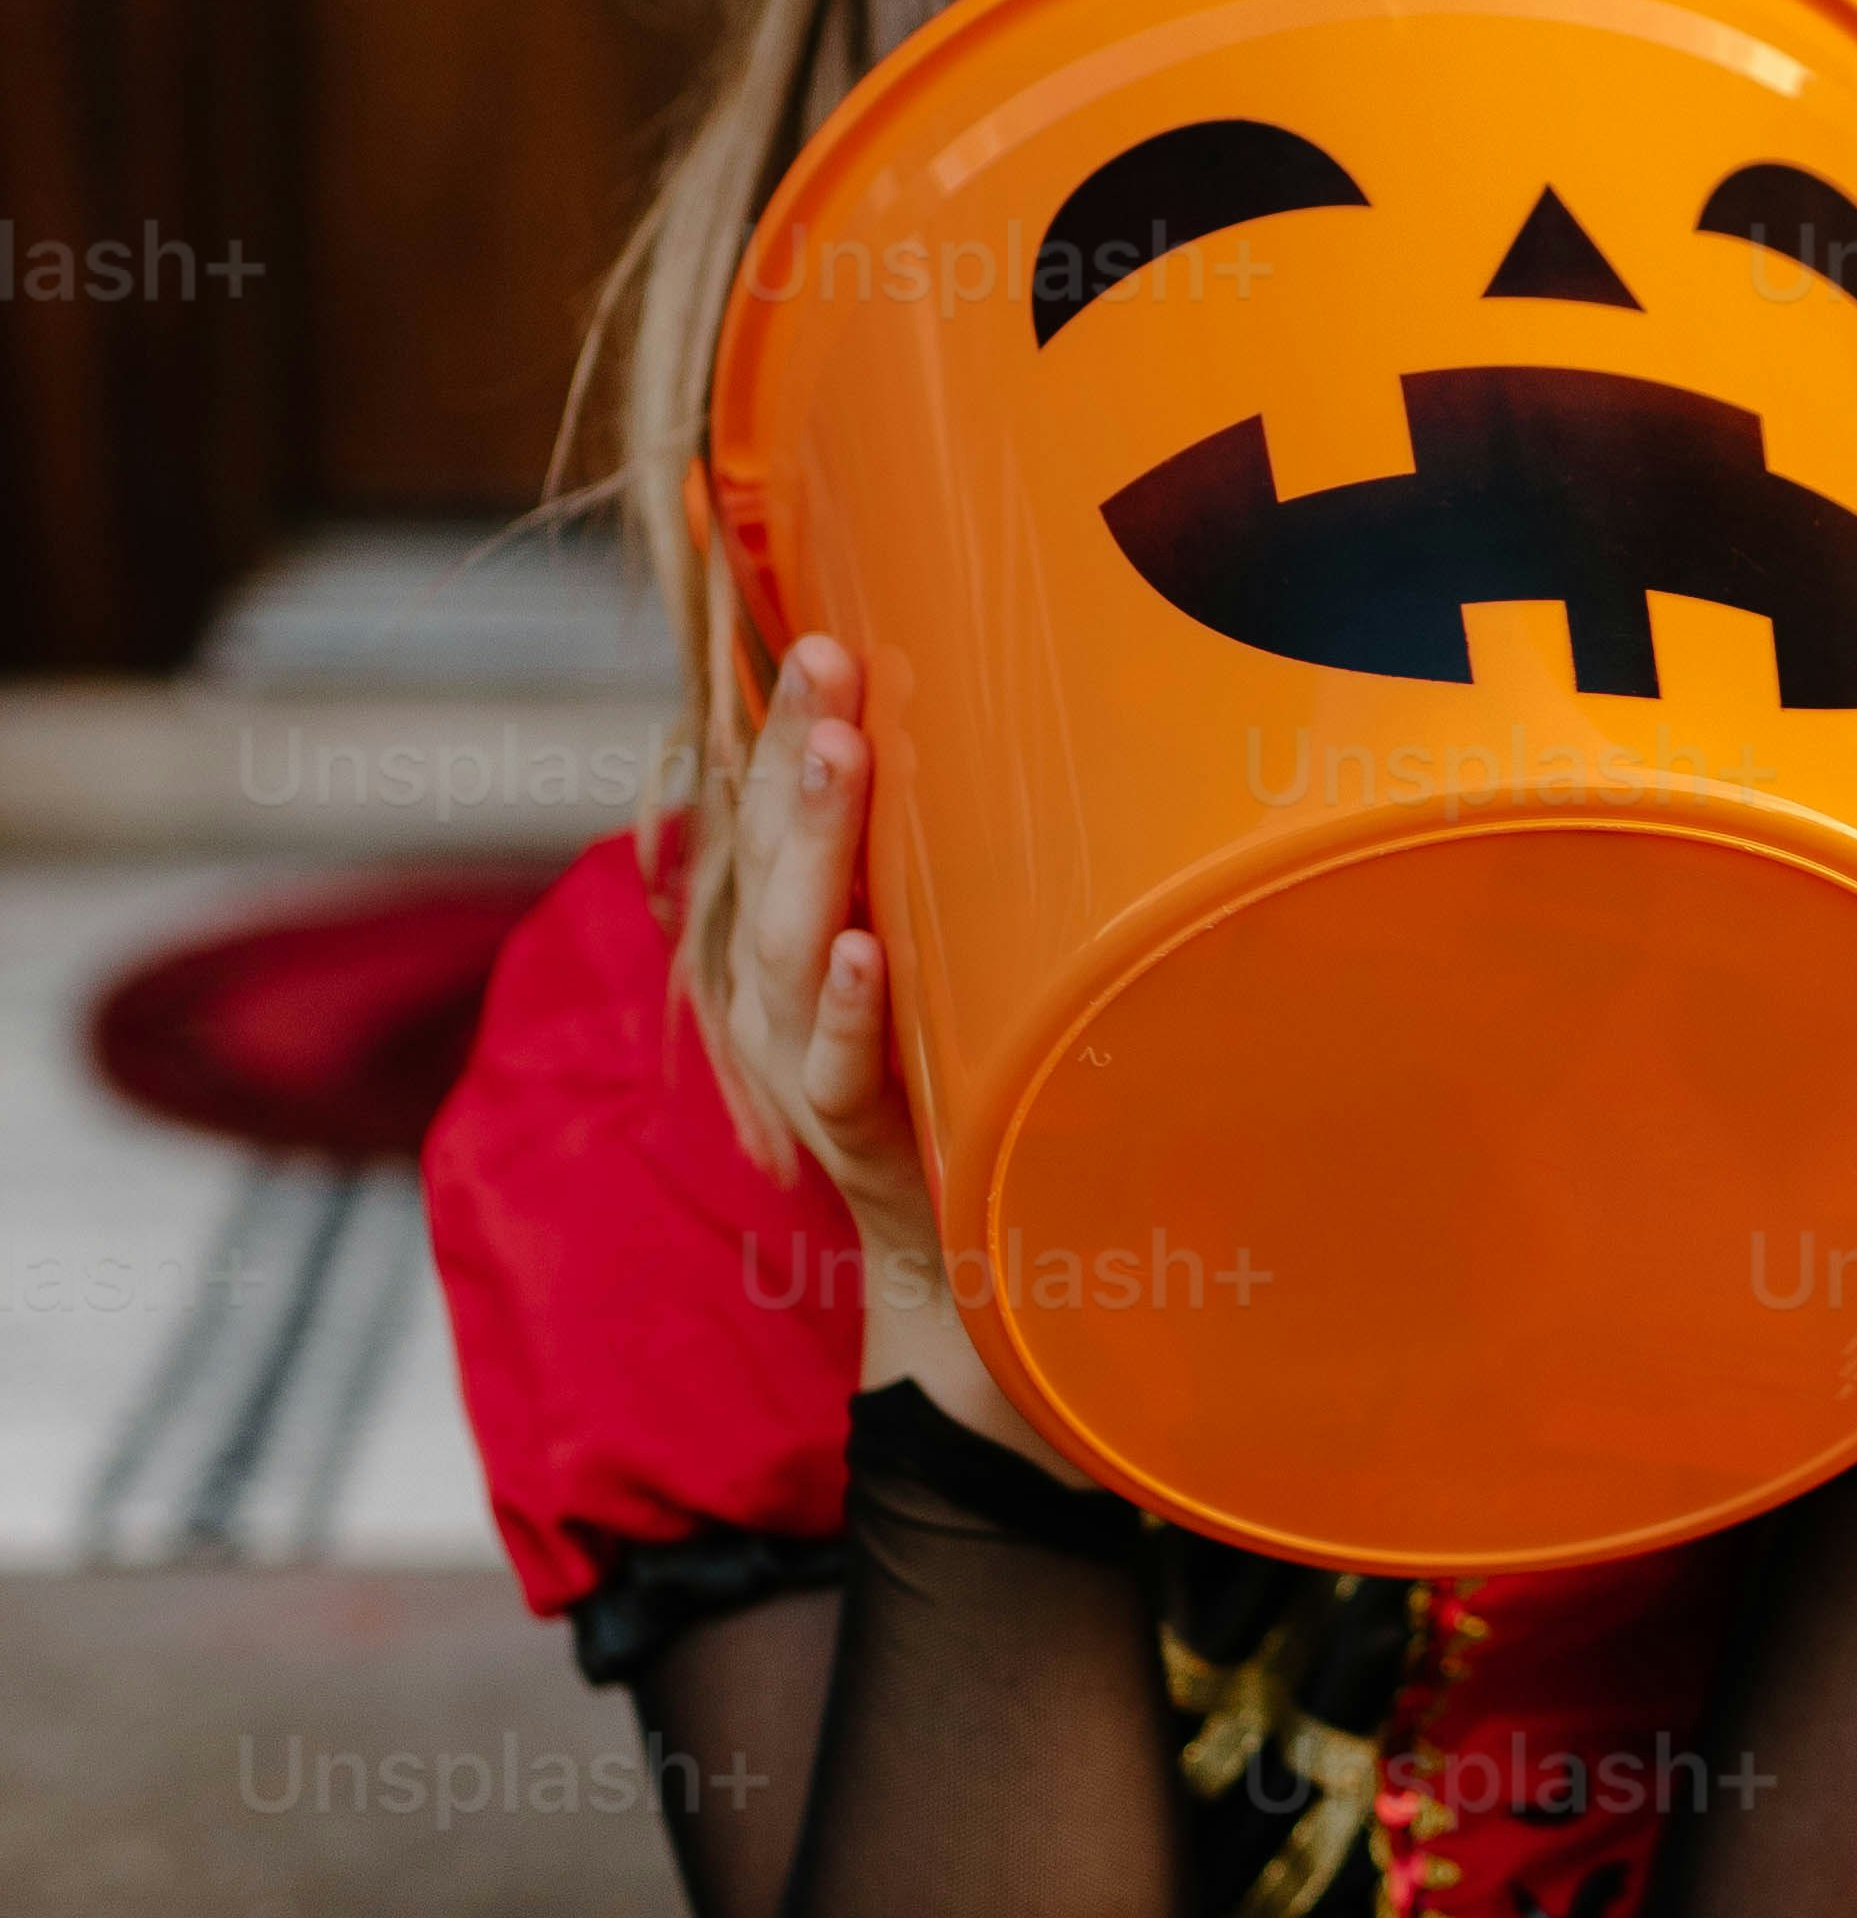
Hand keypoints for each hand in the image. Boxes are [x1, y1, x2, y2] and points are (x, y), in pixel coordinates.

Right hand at [723, 641, 1061, 1464]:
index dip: (788, 727)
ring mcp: (803, 1070)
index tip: (830, 634)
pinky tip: (864, 952)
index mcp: (794, 945)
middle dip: (795, 756)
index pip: (777, 818)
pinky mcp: (853, 1143)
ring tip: (837, 755)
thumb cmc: (969, 1096)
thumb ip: (948, 885)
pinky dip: (846, 1009)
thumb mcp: (952, 971)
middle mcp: (778, 996)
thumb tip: (1023, 760)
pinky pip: (838, 1071)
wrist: (969, 1282)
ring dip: (814, 845)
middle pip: (771, 858)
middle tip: (828, 658)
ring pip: (789, 944)